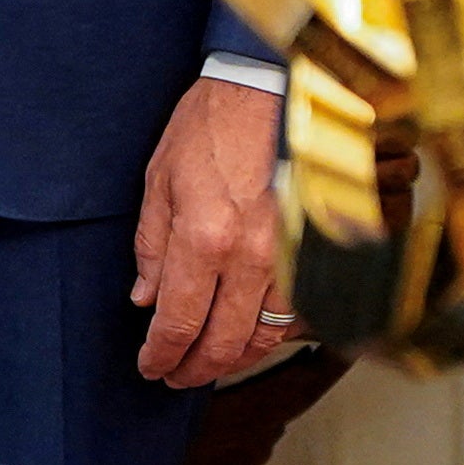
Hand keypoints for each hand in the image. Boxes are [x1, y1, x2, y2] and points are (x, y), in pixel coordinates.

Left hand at [129, 77, 294, 389]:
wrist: (273, 88)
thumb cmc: (212, 125)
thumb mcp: (160, 181)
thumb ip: (152, 247)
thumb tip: (147, 299)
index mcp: (205, 238)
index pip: (179, 322)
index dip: (162, 354)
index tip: (150, 366)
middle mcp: (254, 256)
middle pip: (224, 341)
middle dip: (195, 369)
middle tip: (174, 377)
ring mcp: (293, 255)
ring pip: (267, 334)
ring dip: (235, 359)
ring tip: (208, 364)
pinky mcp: (317, 248)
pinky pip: (297, 311)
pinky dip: (273, 333)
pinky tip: (252, 337)